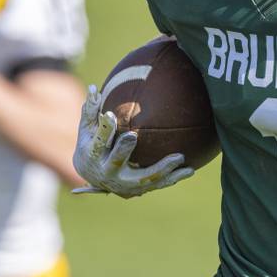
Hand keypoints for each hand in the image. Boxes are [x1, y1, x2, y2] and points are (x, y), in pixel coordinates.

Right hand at [72, 85, 193, 197]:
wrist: (93, 175)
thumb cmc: (91, 145)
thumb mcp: (87, 128)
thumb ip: (91, 110)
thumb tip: (93, 87)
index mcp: (93, 156)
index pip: (98, 142)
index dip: (104, 130)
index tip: (110, 115)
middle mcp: (108, 173)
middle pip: (117, 161)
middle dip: (123, 150)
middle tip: (133, 136)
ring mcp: (124, 184)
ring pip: (144, 178)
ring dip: (162, 168)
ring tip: (179, 157)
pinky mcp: (138, 189)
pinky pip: (157, 183)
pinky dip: (173, 178)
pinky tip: (189, 170)